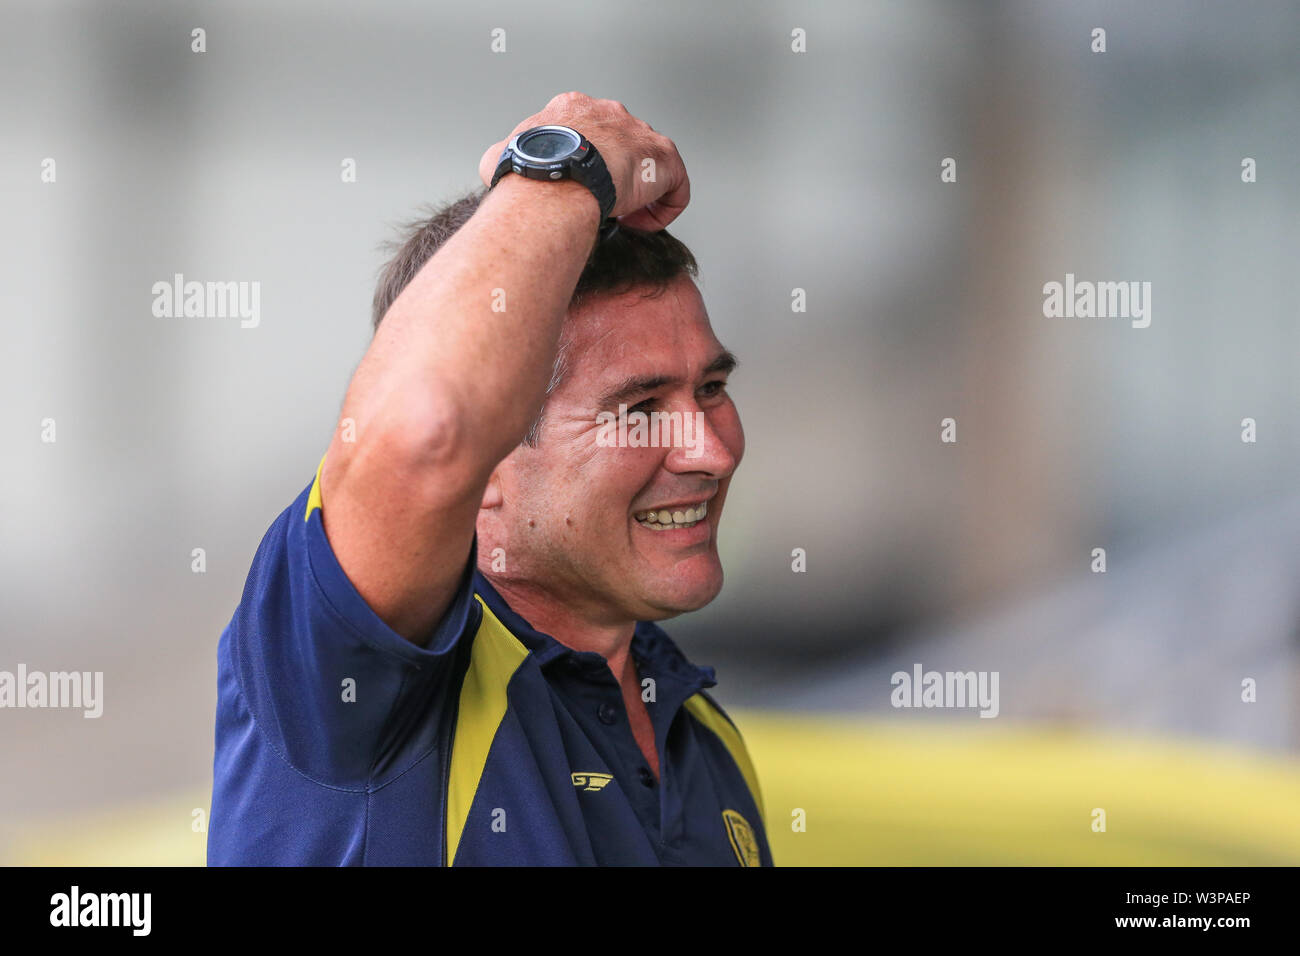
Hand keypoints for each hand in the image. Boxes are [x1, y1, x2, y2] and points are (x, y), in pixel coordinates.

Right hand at [478, 92, 690, 231]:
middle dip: (615, 175)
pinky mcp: (662, 158)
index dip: (587, 162)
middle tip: (605, 203)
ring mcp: (639, 133)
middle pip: (622, 145)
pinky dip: (664, 208)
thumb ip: (502, 159)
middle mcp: (609, 113)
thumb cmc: (527, 172)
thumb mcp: (500, 158)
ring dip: (640, 193)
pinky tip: (643, 224)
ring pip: (649, 164)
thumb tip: (496, 170)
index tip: (581, 187)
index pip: (588, 132)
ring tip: (625, 217)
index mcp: (571, 109)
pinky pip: (675, 185)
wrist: (556, 178)